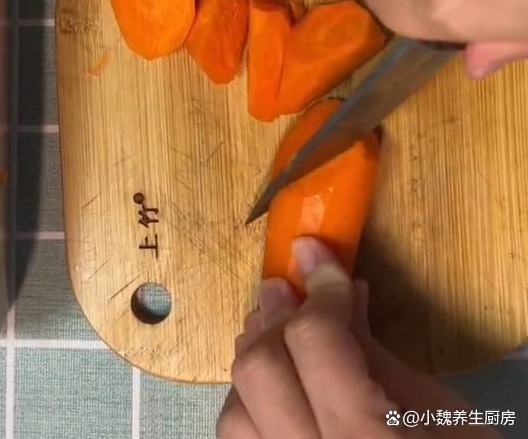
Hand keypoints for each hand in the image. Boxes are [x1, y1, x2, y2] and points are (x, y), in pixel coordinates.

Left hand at [217, 237, 500, 438]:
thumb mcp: (435, 407)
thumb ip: (372, 349)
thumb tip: (337, 290)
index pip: (316, 341)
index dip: (318, 288)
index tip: (319, 258)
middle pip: (260, 372)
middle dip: (273, 318)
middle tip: (283, 285)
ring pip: (235, 412)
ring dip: (253, 359)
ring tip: (274, 330)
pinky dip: (250, 399)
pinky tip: (274, 382)